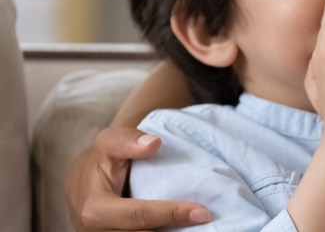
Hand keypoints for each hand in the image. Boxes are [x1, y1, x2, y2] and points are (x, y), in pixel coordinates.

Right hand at [66, 127, 210, 230]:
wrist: (83, 180)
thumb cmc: (101, 159)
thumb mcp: (110, 141)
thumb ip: (128, 140)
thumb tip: (154, 143)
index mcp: (94, 209)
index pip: (139, 216)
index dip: (171, 214)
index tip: (201, 211)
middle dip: (173, 231)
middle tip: (203, 219)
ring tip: (195, 226)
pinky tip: (178, 227)